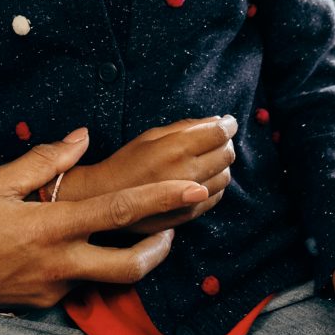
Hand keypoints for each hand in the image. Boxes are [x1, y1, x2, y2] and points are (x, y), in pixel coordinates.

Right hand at [0, 132, 207, 334]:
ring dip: (130, 260)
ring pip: (107, 279)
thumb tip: (81, 137)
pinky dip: (88, 267)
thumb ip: (43, 161)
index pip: (119, 211)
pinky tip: (79, 250)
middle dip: (163, 248)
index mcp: (49, 227)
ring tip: (143, 237)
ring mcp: (51, 291)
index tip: (193, 187)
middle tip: (179, 227)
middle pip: (130, 266)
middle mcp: (58, 265)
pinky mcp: (41, 305)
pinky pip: (77, 286)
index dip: (162, 199)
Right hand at [80, 115, 237, 222]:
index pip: (219, 133)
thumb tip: (216, 120)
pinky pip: (217, 196)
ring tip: (205, 159)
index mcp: (176, 149)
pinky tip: (200, 178)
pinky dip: (215, 184)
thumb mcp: (152, 135)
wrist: (106, 198)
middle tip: (215, 138)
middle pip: (227, 154)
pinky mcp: (190, 214)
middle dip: (225, 143)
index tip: (228, 121)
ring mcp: (189, 197)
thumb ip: (186, 127)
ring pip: (226, 177)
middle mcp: (187, 173)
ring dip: (221, 165)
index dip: (228, 124)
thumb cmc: (127, 161)